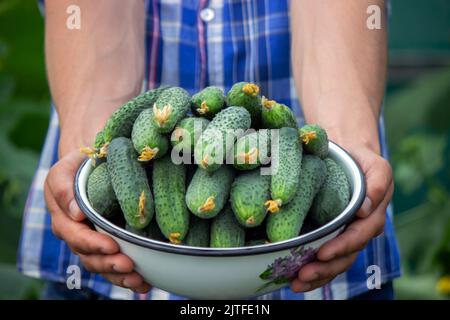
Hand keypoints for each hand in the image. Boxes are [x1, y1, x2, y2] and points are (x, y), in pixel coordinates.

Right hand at [45, 149, 150, 292]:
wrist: (90, 165)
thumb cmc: (77, 167)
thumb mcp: (64, 171)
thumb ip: (64, 190)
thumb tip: (76, 214)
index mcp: (64, 220)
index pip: (77, 237)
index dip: (94, 244)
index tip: (112, 246)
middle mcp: (78, 236)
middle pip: (90, 257)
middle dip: (110, 264)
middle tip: (129, 265)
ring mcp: (93, 243)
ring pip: (103, 266)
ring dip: (120, 276)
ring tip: (139, 280)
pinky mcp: (108, 245)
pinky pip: (114, 265)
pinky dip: (128, 278)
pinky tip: (145, 283)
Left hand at [291, 145, 393, 291]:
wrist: (350, 156)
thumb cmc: (363, 161)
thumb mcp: (377, 167)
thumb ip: (377, 186)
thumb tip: (364, 211)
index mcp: (372, 218)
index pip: (358, 237)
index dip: (341, 246)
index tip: (322, 253)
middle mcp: (359, 231)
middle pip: (345, 256)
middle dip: (324, 268)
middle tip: (302, 274)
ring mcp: (345, 236)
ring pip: (334, 263)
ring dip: (316, 276)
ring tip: (295, 283)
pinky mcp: (331, 237)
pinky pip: (325, 259)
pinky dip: (312, 271)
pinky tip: (294, 280)